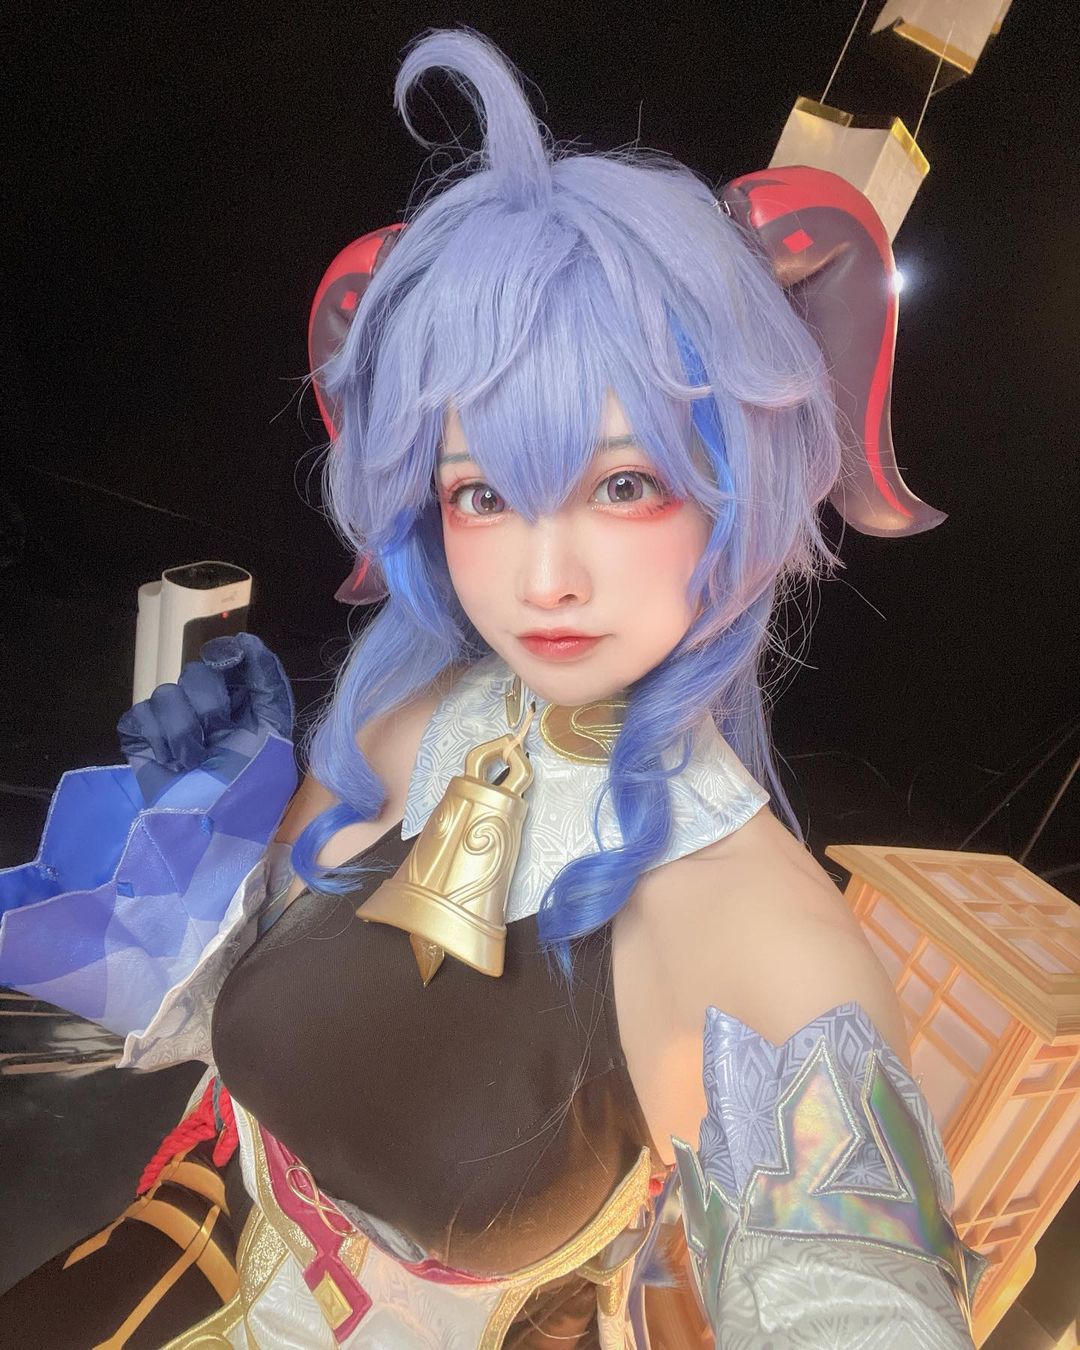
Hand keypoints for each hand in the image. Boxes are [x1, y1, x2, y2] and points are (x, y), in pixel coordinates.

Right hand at [117, 633, 293, 800]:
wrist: (214, 833)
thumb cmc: (252, 792)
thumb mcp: (275, 738)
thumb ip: (268, 688)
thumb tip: (248, 642)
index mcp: (243, 705)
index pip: (231, 659)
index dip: (229, 654)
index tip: (230, 660)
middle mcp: (207, 708)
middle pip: (198, 671)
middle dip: (210, 704)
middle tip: (218, 736)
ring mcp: (172, 723)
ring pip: (167, 693)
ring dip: (184, 730)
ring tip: (194, 762)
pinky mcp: (143, 739)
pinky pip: (140, 715)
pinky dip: (157, 739)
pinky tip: (172, 763)